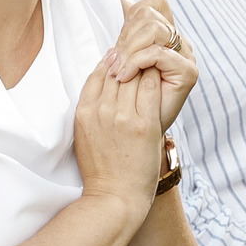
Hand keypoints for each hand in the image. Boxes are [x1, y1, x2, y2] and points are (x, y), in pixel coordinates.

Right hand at [73, 53, 169, 221]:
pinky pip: (150, 88)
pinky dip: (155, 76)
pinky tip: (161, 72)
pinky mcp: (143, 124)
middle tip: (141, 48)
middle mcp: (100, 111)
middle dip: (128, 58)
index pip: (97, 74)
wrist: (114, 198)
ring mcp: (122, 117)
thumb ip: (90, 112)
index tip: (122, 56)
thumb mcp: (84, 137)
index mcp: (84, 113)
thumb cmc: (102, 171)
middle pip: (115, 70)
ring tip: (153, 54)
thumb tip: (101, 91)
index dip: (112, 62)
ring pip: (133, 75)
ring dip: (143, 63)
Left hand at [110, 0, 197, 128]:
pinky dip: (136, 61)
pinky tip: (124, 76)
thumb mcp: (120, 71)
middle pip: (150, 14)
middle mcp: (179, 44)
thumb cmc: (125, 111)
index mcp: (165, 38)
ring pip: (154, 29)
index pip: (155, 3)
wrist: (134, 147)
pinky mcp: (188, 73)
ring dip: (128, 49)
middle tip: (112, 63)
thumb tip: (114, 24)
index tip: (116, 43)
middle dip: (125, 36)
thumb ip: (122, 46)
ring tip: (116, 72)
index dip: (132, 14)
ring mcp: (186, 57)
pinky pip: (158, 53)